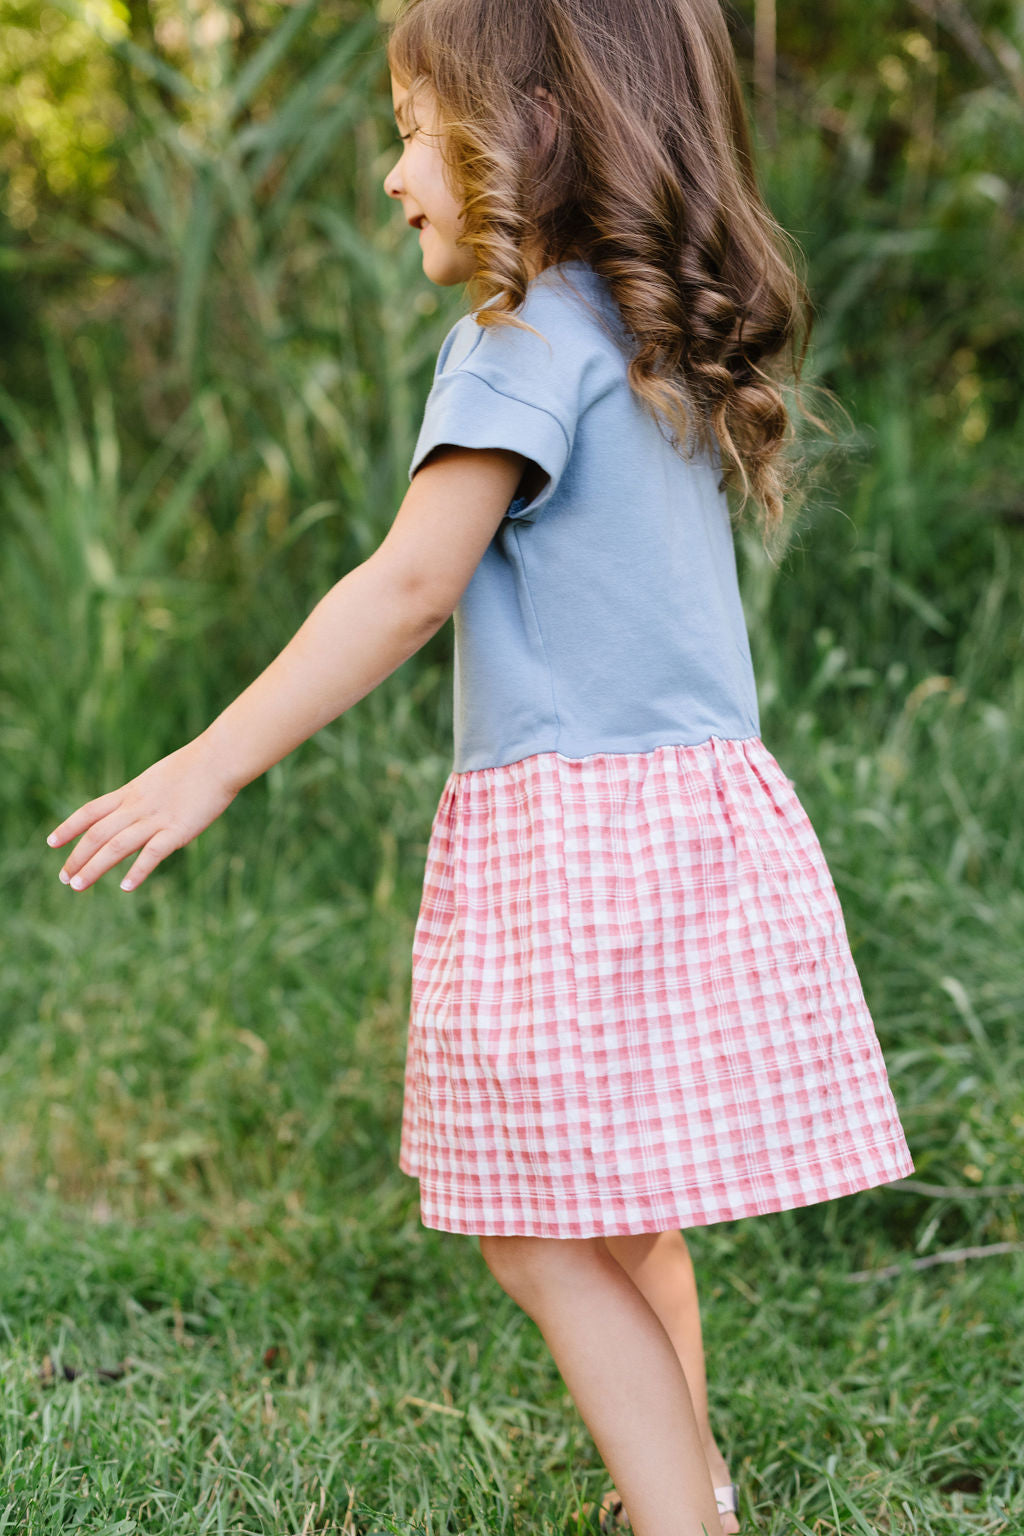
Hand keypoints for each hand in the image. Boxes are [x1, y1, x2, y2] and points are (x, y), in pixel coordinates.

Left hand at [46, 738, 238, 892]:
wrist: (219, 759)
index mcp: (131, 792)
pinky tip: (126, 887)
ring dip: (94, 867)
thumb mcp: (158, 780)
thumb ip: (143, 799)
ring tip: (78, 885)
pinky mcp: (178, 830)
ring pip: (116, 845)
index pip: (90, 811)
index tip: (52, 843)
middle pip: (97, 833)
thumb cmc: (194, 768)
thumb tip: (135, 817)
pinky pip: (152, 853)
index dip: (69, 827)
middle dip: (78, 857)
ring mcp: (156, 819)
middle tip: (65, 879)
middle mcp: (137, 806)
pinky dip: (138, 871)